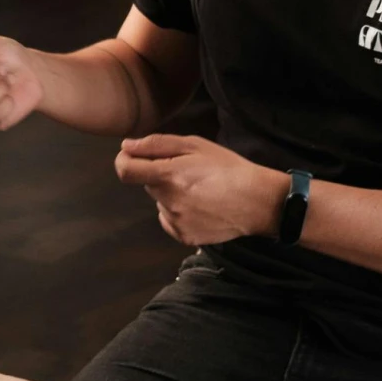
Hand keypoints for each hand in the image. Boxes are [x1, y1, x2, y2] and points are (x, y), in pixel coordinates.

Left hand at [114, 134, 283, 246]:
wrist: (257, 202)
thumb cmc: (228, 168)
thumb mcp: (195, 145)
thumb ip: (157, 145)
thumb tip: (126, 147)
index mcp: (167, 175)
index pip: (125, 170)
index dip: (124, 161)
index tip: (132, 157)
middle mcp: (167, 201)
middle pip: (148, 184)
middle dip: (159, 175)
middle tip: (187, 171)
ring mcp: (174, 222)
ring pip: (160, 202)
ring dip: (170, 194)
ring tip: (200, 189)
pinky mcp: (183, 236)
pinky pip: (169, 220)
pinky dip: (178, 212)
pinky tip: (200, 206)